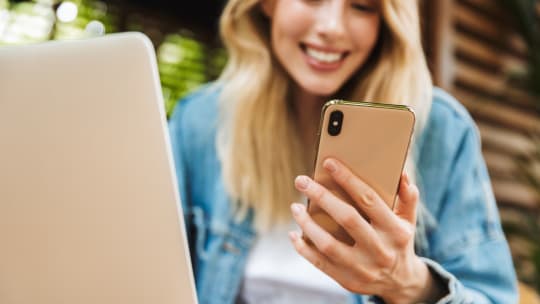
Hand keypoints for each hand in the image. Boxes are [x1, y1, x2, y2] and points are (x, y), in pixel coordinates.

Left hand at [289, 158, 441, 303]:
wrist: (400, 282)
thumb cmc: (398, 242)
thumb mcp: (408, 221)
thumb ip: (407, 197)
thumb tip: (401, 174)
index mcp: (395, 231)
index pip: (369, 200)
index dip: (348, 179)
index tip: (328, 163)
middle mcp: (380, 250)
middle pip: (347, 219)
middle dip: (322, 196)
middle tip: (301, 181)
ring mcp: (363, 268)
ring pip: (329, 244)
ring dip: (308, 224)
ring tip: (295, 207)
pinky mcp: (347, 280)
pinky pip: (319, 263)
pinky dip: (303, 248)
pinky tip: (294, 233)